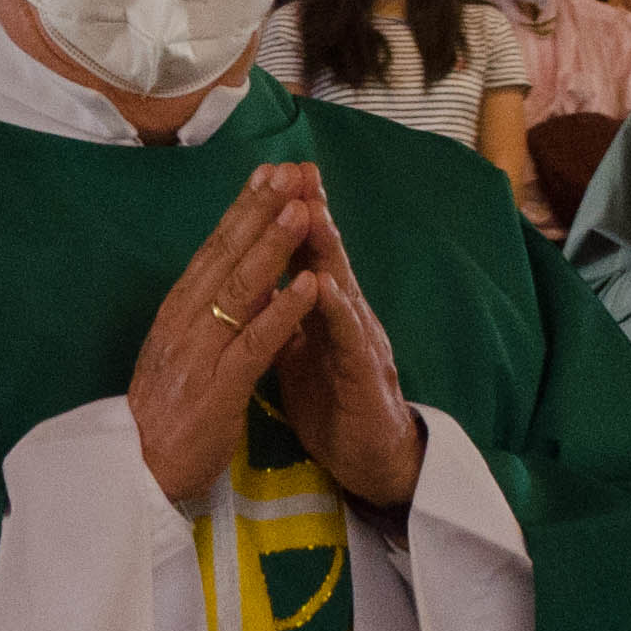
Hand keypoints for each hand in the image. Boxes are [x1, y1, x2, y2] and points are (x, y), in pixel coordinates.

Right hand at [129, 168, 325, 503]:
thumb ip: (213, 317)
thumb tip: (250, 280)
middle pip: (226, 255)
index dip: (243, 208)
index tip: (269, 172)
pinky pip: (256, 341)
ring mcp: (200, 352)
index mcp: (177, 311)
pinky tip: (309, 285)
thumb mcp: (186, 354)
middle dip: (260, 210)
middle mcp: (184, 321)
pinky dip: (284, 310)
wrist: (137, 473)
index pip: (214, 249)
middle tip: (290, 170)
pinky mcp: (218, 387)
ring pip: (241, 288)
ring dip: (273, 246)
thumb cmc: (167, 416)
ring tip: (301, 210)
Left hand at [265, 187, 422, 508]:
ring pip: (341, 286)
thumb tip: (258, 282)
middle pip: (325, 256)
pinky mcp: (365, 378)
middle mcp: (345, 318)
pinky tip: (323, 285)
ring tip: (309, 209)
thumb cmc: (335, 404)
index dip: (285, 217)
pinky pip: (349, 340)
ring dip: (325, 248)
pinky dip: (336, 311)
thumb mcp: (300, 353)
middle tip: (296, 167)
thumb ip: (283, 316)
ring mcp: (359, 343)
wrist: (372, 462)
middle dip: (310, 211)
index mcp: (322, 312)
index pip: (302, 255)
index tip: (267, 175)